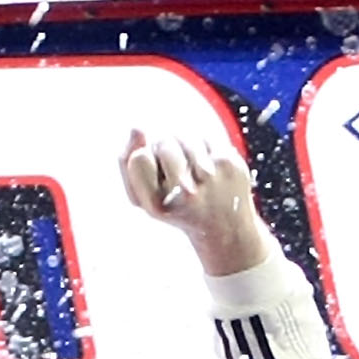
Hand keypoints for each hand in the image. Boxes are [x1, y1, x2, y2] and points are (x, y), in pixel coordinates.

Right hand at [120, 128, 274, 277]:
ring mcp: (213, 178)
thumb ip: (127, 163)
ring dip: (184, 146)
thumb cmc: (179, 210)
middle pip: (164, 142)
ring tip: (191, 169)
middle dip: (165, 147)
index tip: (151, 168)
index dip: (142, 155)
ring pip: (186, 136)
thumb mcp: (143, 196)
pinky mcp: (231, 165)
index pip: (139, 157)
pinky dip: (205, 149)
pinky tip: (211, 169)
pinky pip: (208, 138)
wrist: (226, 229)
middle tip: (173, 167)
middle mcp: (188, 194)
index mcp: (160, 205)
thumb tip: (136, 129)